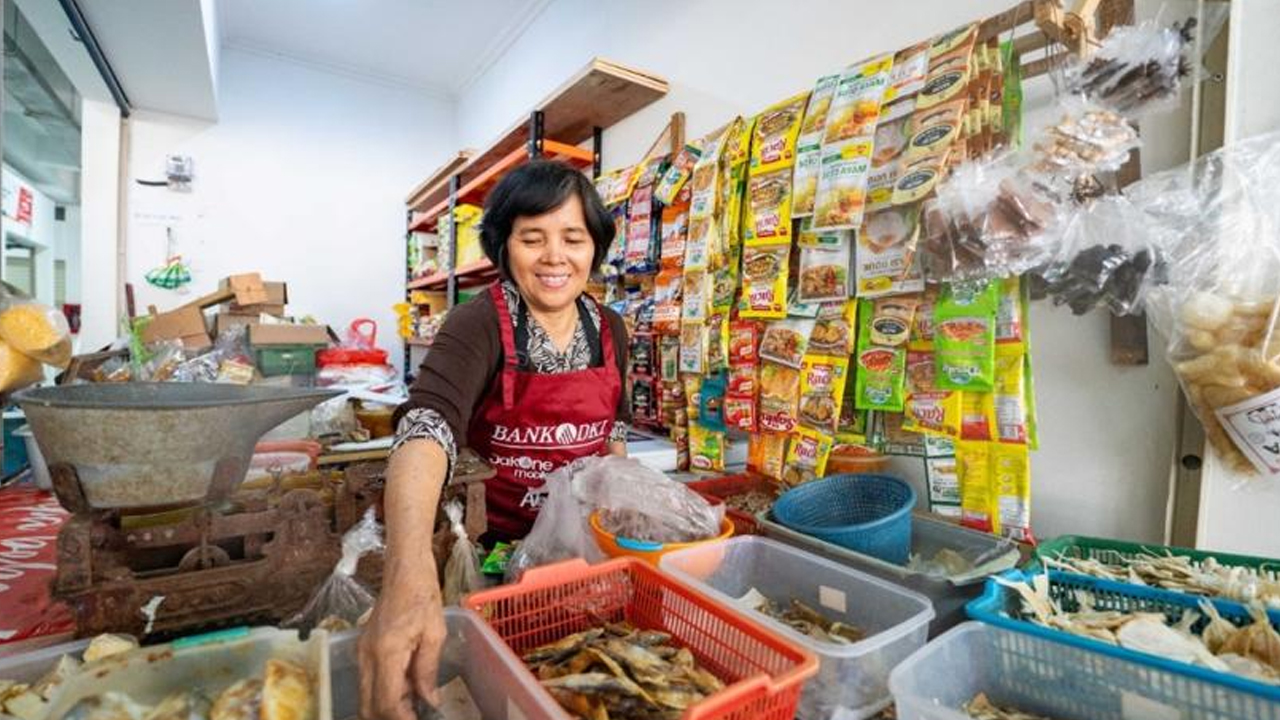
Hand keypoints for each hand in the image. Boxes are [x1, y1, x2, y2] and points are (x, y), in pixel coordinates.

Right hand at [358, 577, 446, 719]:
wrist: (404, 570)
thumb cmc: (423, 596)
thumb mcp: (434, 634)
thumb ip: (427, 671)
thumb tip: (429, 701)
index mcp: (386, 653)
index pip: (386, 702)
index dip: (402, 719)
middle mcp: (367, 657)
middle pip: (368, 706)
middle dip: (389, 718)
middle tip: (415, 717)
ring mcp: (362, 653)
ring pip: (366, 696)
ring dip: (387, 707)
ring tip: (414, 708)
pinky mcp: (364, 650)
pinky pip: (369, 682)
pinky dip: (385, 693)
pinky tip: (407, 692)